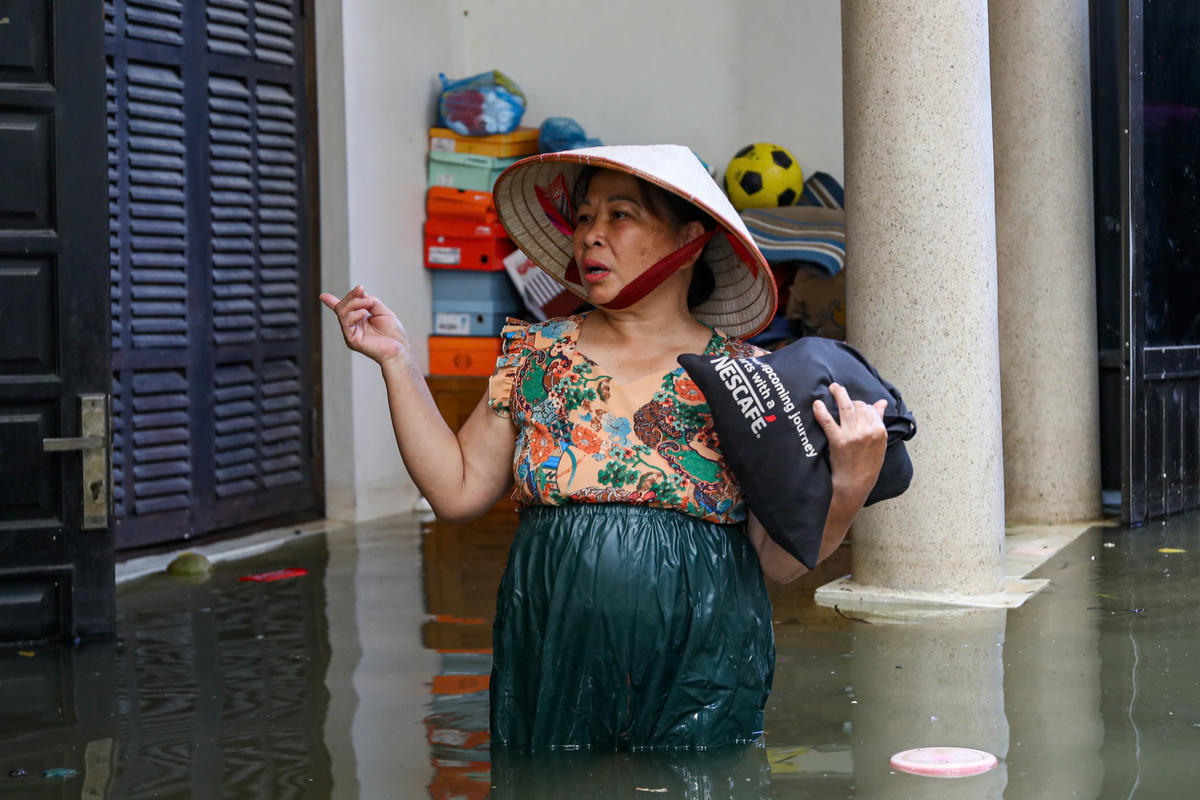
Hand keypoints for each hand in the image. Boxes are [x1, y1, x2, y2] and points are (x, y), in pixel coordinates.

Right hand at [319, 285, 407, 364]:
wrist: (399, 349)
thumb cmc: (393, 334)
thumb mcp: (382, 311)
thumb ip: (370, 301)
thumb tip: (360, 293)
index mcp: (359, 321)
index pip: (344, 310)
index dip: (332, 302)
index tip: (323, 296)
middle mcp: (353, 327)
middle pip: (342, 307)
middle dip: (351, 296)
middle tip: (361, 289)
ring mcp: (351, 334)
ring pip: (342, 313)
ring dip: (355, 303)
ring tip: (368, 304)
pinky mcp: (351, 340)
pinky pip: (346, 323)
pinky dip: (355, 314)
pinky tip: (365, 314)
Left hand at [812, 382, 888, 504]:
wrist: (855, 484)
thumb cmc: (867, 464)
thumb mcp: (879, 443)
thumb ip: (879, 421)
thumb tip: (882, 403)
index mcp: (879, 430)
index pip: (869, 408)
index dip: (860, 405)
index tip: (853, 405)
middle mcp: (868, 430)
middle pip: (857, 405)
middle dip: (848, 400)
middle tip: (839, 395)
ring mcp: (852, 435)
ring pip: (845, 407)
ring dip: (837, 393)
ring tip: (832, 388)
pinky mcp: (838, 441)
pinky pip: (828, 421)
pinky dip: (821, 411)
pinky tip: (817, 404)